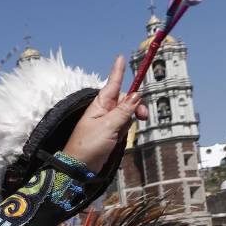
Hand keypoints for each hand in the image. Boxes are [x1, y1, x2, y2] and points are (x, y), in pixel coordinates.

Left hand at [62, 55, 149, 171]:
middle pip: (126, 98)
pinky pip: (124, 124)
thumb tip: (136, 95)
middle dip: (137, 104)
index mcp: (99, 105)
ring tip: (131, 128)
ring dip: (133, 117)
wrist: (80, 168)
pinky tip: (122, 137)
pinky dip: (128, 127)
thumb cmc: (88, 146)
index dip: (118, 71)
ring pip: (127, 111)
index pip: (112, 84)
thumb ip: (124, 111)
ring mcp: (107, 121)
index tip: (121, 57)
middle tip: (145, 116)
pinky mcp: (110, 132)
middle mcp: (103, 110)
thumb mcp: (108, 127)